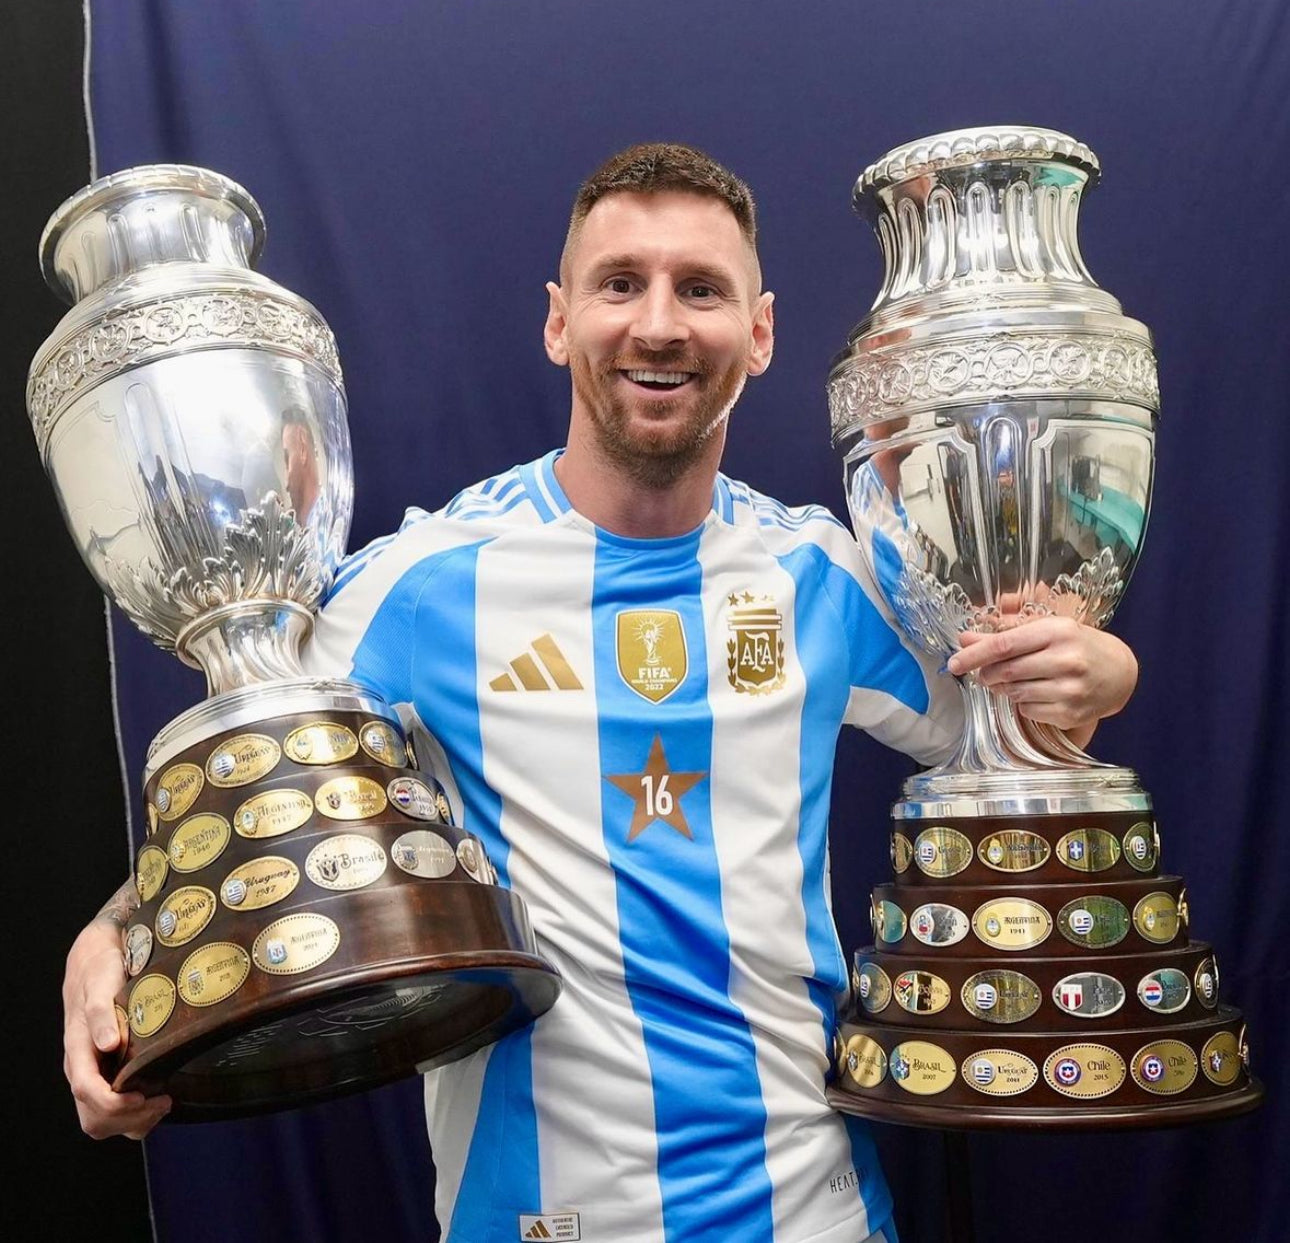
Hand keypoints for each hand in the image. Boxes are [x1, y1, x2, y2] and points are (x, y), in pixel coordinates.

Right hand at [63, 918, 170, 1138]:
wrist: (96, 963)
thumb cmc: (98, 972)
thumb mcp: (101, 984)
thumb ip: (101, 1013)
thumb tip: (108, 1044)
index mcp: (78, 1051)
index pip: (86, 1091)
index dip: (113, 1103)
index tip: (143, 1096)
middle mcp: (84, 1069)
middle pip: (94, 1117)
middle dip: (128, 1117)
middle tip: (163, 1100)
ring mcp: (95, 1075)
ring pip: (104, 1121)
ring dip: (134, 1121)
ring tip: (164, 1101)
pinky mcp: (109, 1075)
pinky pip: (116, 1111)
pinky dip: (137, 1114)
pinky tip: (159, 1096)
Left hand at [945, 617, 1137, 741]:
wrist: (1118, 672)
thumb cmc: (1076, 644)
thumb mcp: (1046, 628)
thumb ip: (1005, 632)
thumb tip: (965, 639)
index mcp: (1057, 631)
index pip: (1004, 645)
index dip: (974, 655)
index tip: (953, 663)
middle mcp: (1066, 660)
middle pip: (1006, 671)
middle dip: (987, 673)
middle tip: (985, 673)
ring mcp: (1070, 690)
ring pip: (1014, 693)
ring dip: (1003, 689)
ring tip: (1013, 680)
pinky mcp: (1071, 713)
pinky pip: (1028, 711)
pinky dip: (1022, 703)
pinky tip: (1035, 693)